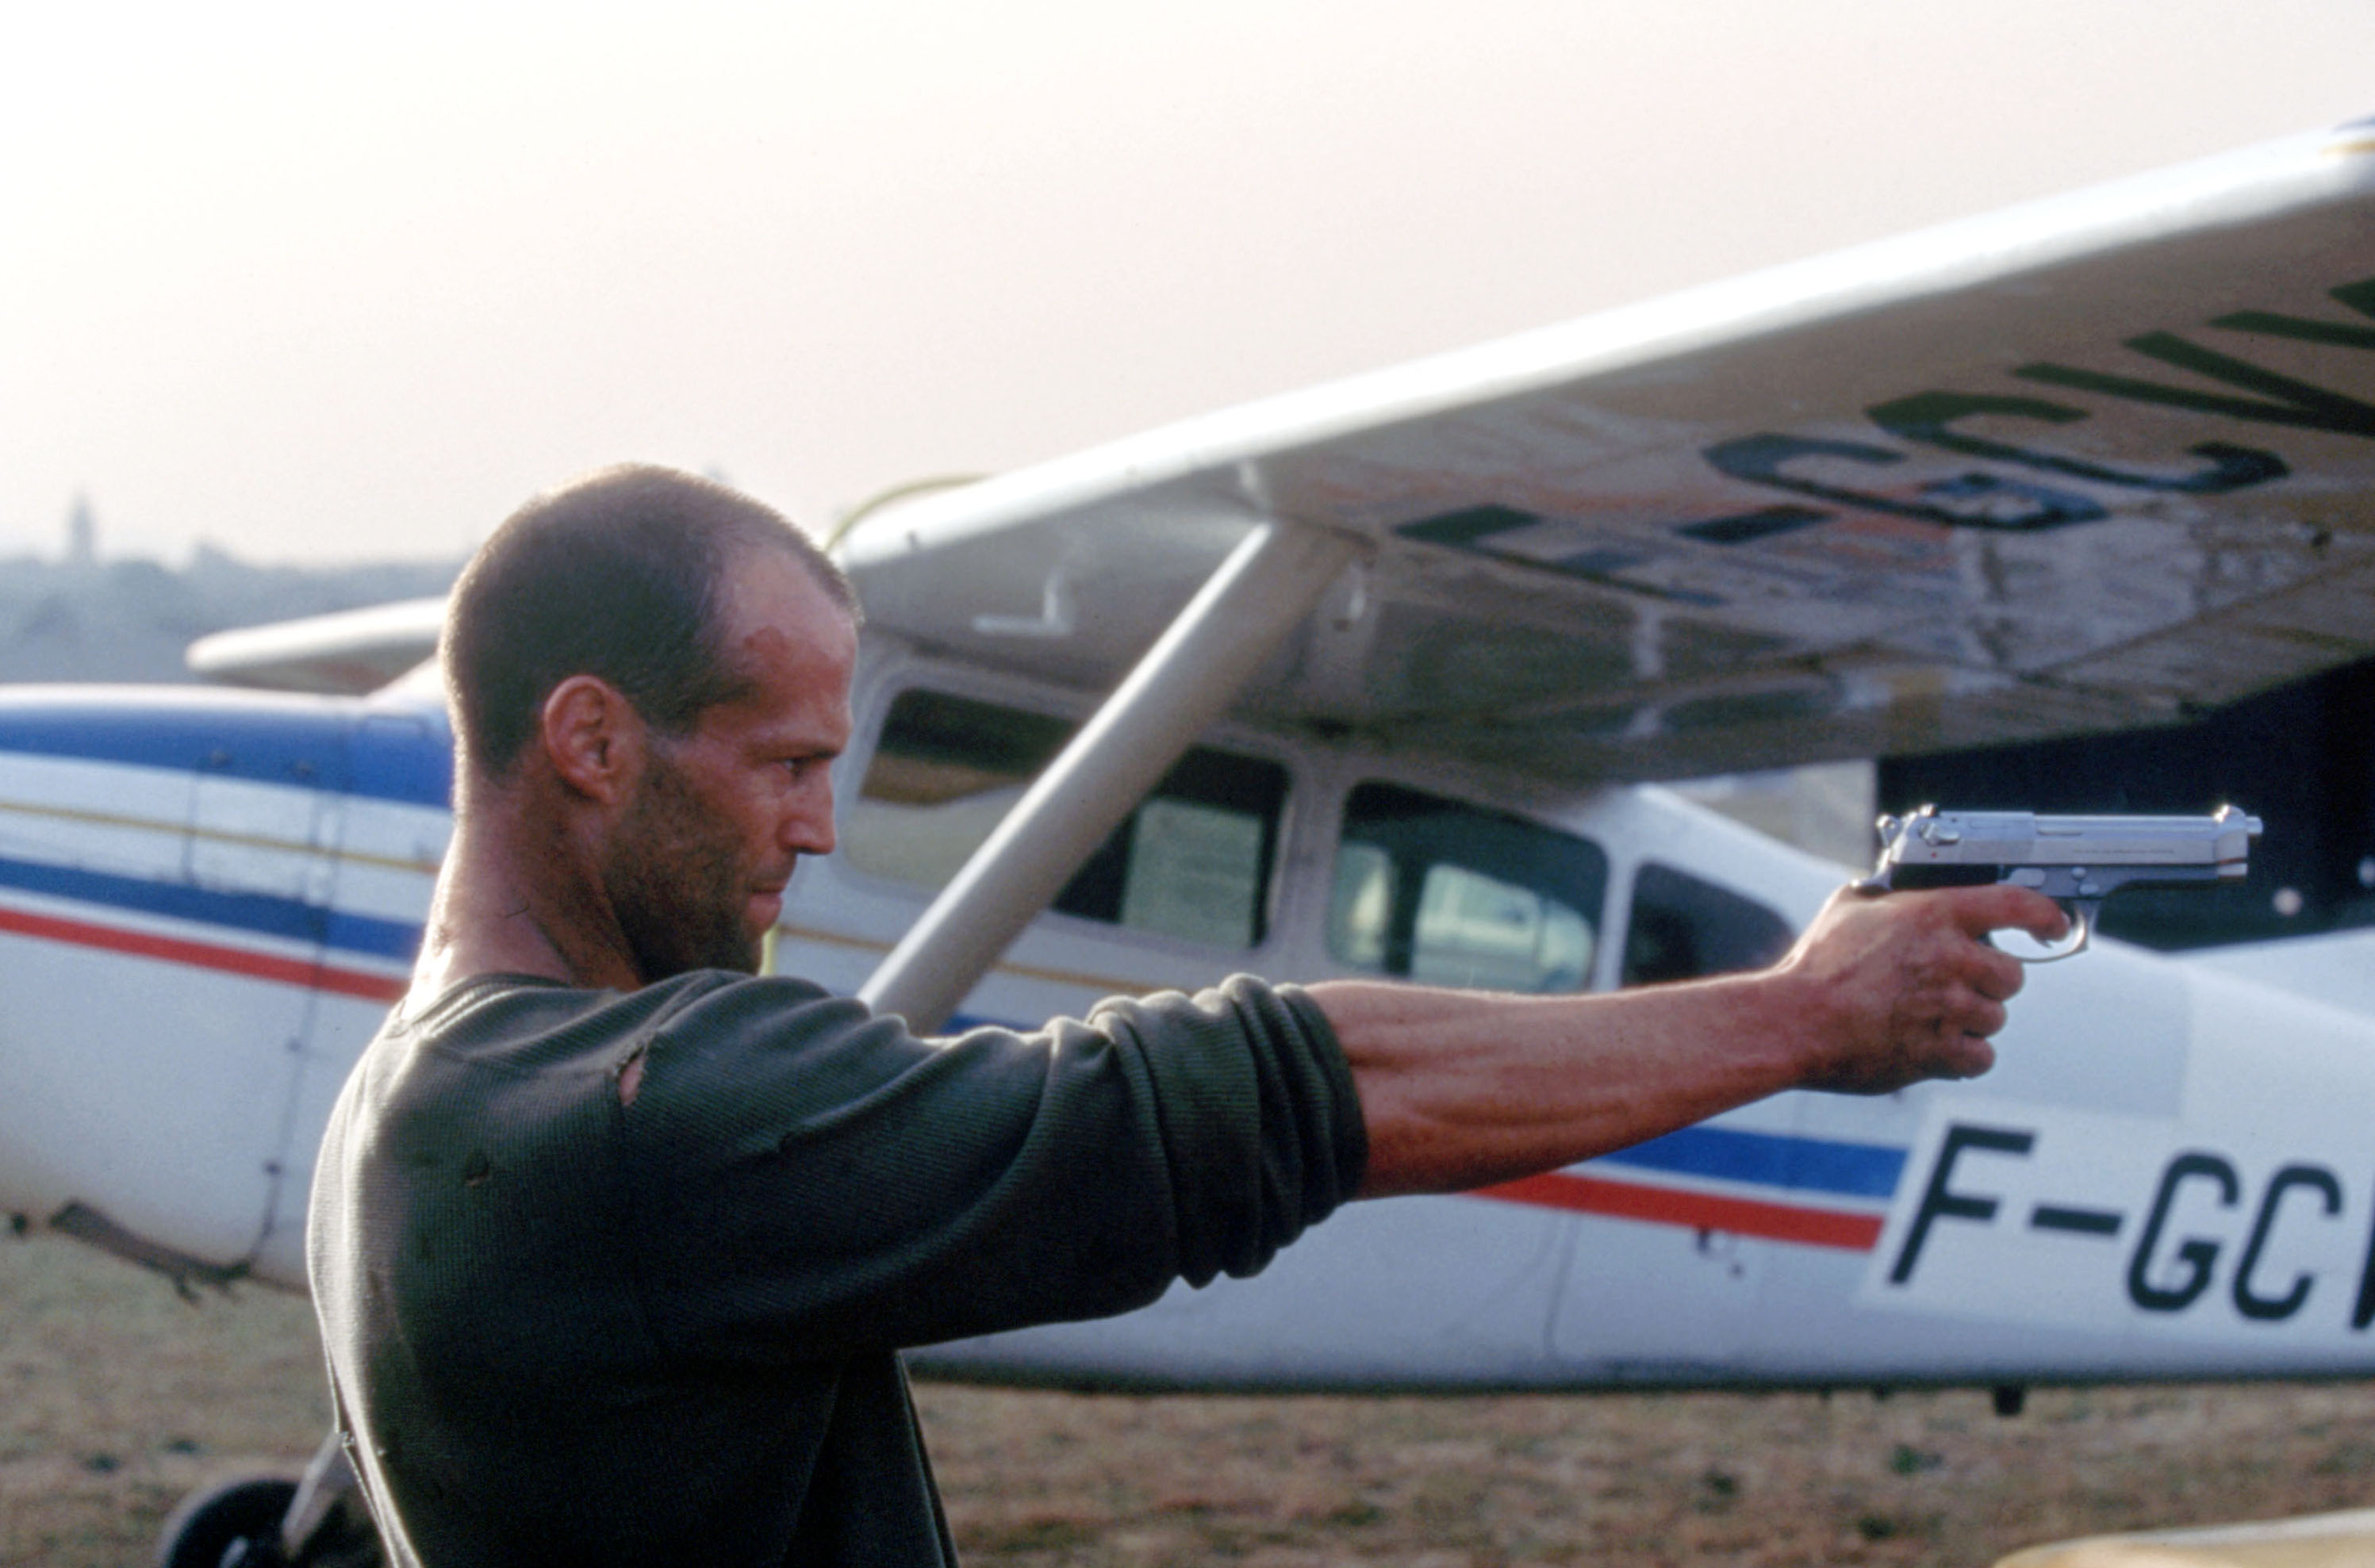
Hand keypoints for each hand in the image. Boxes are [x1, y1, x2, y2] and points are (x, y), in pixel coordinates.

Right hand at [1779, 883, 2067, 1094]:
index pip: (2015, 904)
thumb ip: (1887, 895)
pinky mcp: (1940, 1052)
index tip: (2051, 926)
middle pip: (2012, 975)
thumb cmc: (1815, 965)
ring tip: (1928, 1018)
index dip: (2044, 915)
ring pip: (1995, 1017)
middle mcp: (1949, 959)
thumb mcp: (1848, 908)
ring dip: (1970, 1020)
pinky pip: (1981, 1057)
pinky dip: (1962, 1056)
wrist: (1793, 1021)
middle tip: (1955, 985)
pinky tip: (1933, 1047)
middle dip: (1989, 981)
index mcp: (1933, 915)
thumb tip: (1897, 887)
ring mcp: (1949, 1008)